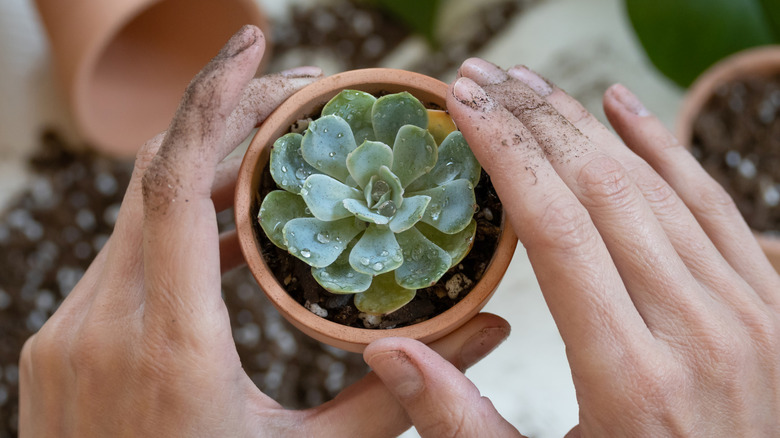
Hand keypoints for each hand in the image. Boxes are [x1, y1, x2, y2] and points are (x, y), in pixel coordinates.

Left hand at [17, 29, 509, 436]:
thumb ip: (394, 398)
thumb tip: (485, 331)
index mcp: (167, 345)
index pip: (174, 184)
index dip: (213, 100)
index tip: (252, 44)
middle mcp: (102, 324)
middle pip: (159, 178)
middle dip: (228, 121)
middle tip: (301, 100)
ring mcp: (71, 330)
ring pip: (138, 213)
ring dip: (205, 172)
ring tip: (278, 155)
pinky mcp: (64, 340)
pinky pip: (125, 254)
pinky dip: (179, 224)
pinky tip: (233, 226)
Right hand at [365, 57, 779, 436]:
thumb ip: (459, 419)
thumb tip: (385, 351)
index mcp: (630, 376)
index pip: (556, 230)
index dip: (504, 154)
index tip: (463, 103)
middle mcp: (697, 330)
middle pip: (602, 191)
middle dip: (532, 122)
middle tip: (481, 78)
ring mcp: (746, 311)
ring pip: (656, 185)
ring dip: (586, 126)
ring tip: (529, 85)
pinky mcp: (770, 304)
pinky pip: (715, 205)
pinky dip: (667, 148)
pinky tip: (625, 109)